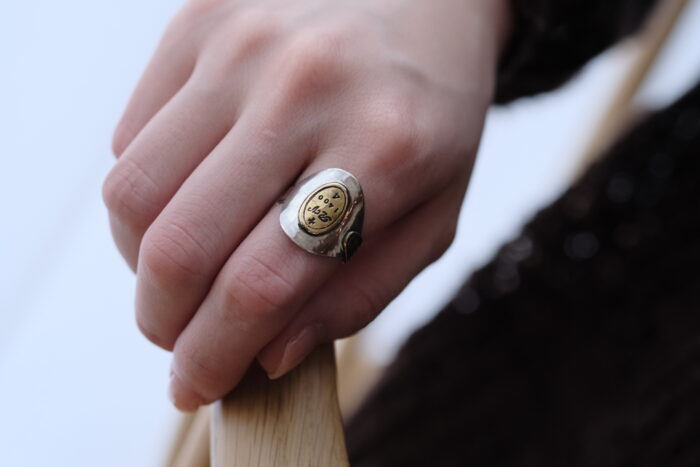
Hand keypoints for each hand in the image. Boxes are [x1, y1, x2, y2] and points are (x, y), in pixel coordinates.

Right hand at [103, 0, 508, 410]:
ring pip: (133, 193)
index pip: (264, 282)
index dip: (216, 353)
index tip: (195, 385)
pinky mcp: (197, 22)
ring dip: (142, 263)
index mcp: (384, 145)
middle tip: (179, 338)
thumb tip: (270, 352)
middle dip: (164, 322)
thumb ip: (360, 291)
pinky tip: (190, 200)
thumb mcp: (435, 212)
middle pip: (182, 245)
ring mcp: (241, 46)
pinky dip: (147, 196)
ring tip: (181, 272)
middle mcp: (304, 88)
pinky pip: (131, 139)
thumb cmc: (434, 113)